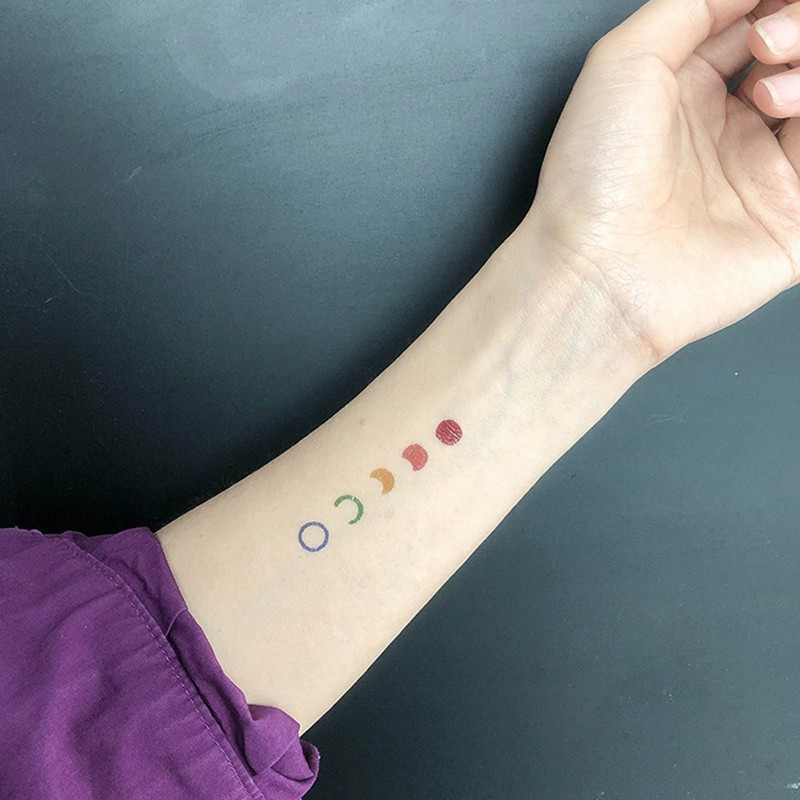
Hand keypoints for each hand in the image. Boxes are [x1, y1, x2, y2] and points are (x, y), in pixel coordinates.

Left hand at [519, 0, 799, 367]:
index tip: (767, 6)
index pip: (758, 23)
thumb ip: (688, 7)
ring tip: (767, 91)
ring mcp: (764, 173)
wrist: (598, 269)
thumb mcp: (623, 61)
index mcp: (686, 91)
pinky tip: (792, 112)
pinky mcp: (793, 219)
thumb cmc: (593, 177)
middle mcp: (729, 128)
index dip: (774, 3)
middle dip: (799, 28)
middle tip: (767, 44)